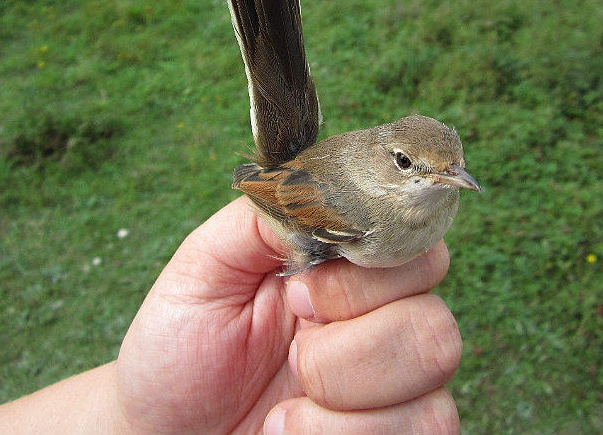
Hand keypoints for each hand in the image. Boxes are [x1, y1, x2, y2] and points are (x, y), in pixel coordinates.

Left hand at [114, 196, 461, 433]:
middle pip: (434, 307)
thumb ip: (262, 219)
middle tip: (290, 354)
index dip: (368, 266)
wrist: (166, 430)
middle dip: (350, 342)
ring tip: (284, 410)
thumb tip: (323, 192)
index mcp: (339, 265)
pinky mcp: (394, 428)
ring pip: (436, 362)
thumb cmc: (180, 348)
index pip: (408, 238)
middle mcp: (378, 314)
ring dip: (346, 393)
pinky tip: (294, 431)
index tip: (301, 291)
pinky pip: (430, 423)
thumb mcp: (205, 268)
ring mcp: (393, 377)